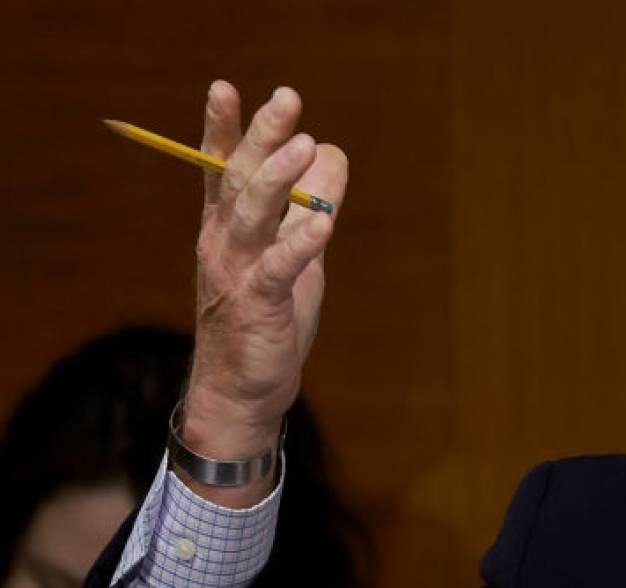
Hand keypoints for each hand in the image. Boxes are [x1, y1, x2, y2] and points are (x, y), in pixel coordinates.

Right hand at [181, 81, 347, 505]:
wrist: (242, 388)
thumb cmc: (267, 313)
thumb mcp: (292, 251)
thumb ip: (307, 203)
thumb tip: (330, 151)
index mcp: (226, 226)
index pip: (219, 167)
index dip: (223, 128)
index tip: (224, 87)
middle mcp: (222, 242)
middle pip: (239, 178)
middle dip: (262, 135)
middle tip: (287, 98)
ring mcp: (236, 272)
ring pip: (252, 215)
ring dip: (278, 178)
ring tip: (304, 144)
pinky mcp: (258, 306)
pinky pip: (277, 269)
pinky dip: (299, 245)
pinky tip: (321, 225)